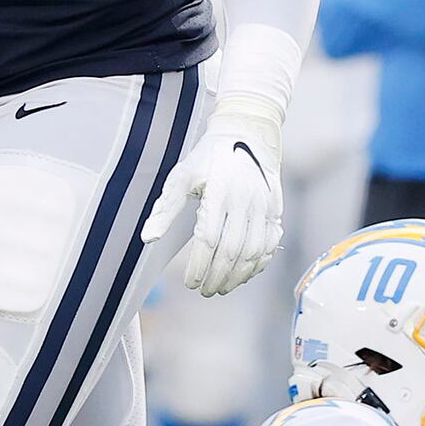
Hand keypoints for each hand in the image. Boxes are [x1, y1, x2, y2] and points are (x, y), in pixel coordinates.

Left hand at [143, 104, 283, 297]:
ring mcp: (264, 206)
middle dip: (216, 276)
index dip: (199, 265)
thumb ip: (166, 208)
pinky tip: (243, 276)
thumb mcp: (182, 176)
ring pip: (254, 252)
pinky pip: (270, 245)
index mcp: (219, 191)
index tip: (190, 281)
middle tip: (204, 291)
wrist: (247, 134)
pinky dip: (258, 265)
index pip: (209, 238)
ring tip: (221, 288)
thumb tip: (148, 237)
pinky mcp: (276, 211)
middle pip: (232, 250)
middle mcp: (245, 200)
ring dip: (237, 276)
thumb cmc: (209, 157)